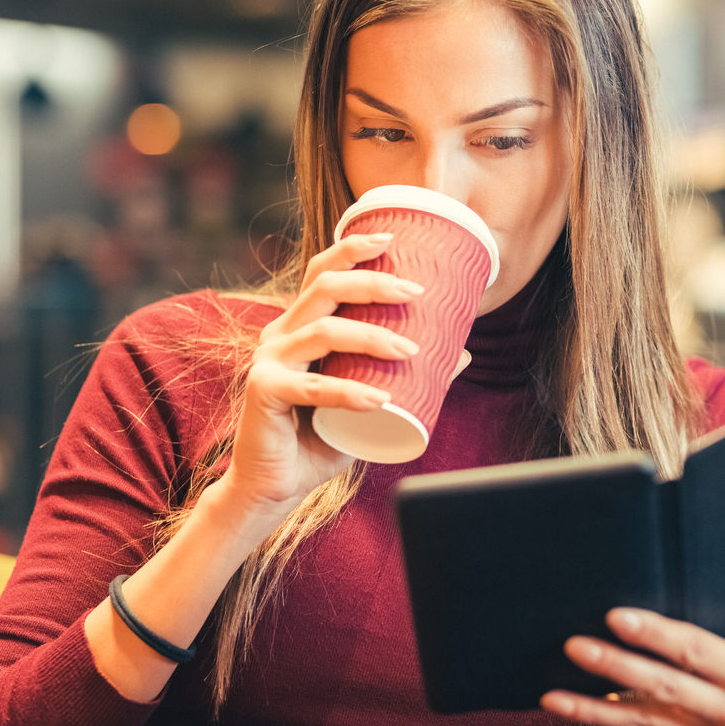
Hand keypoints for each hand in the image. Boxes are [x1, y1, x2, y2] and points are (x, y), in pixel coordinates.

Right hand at [225, 232, 440, 515]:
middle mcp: (280, 334)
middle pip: (324, 286)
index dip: (353, 249)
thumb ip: (407, 375)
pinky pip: (311, 387)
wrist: (276, 486)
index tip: (393, 239)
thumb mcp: (370, 400)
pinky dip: (348, 391)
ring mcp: (268, 360)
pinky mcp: (263, 391)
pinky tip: (379, 399)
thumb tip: (462, 352)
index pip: (321, 273)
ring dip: (371, 335)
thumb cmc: (321, 439)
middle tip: (415, 292)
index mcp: (299, 326)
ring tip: (409, 349)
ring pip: (322, 329)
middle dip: (373, 282)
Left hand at [541, 608, 724, 725]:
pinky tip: (577, 711)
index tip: (615, 614)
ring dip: (594, 709)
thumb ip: (714, 617)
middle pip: (662, 690)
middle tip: (573, 646)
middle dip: (613, 668)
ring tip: (551, 695)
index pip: (692, 649)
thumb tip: (657, 579)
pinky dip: (614, 725)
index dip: (652, 633)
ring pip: (646, 724)